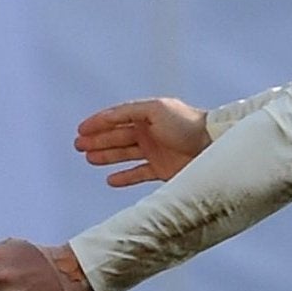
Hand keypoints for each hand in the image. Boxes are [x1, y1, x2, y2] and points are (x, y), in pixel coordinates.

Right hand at [75, 98, 209, 185]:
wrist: (213, 146)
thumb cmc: (187, 124)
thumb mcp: (155, 110)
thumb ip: (129, 112)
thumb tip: (108, 116)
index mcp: (147, 115)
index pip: (117, 118)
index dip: (98, 123)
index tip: (80, 130)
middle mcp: (150, 132)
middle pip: (117, 136)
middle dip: (97, 140)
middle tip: (78, 146)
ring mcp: (155, 152)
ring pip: (124, 154)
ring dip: (106, 156)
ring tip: (89, 159)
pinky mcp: (162, 170)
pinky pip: (138, 173)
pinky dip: (124, 177)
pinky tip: (110, 180)